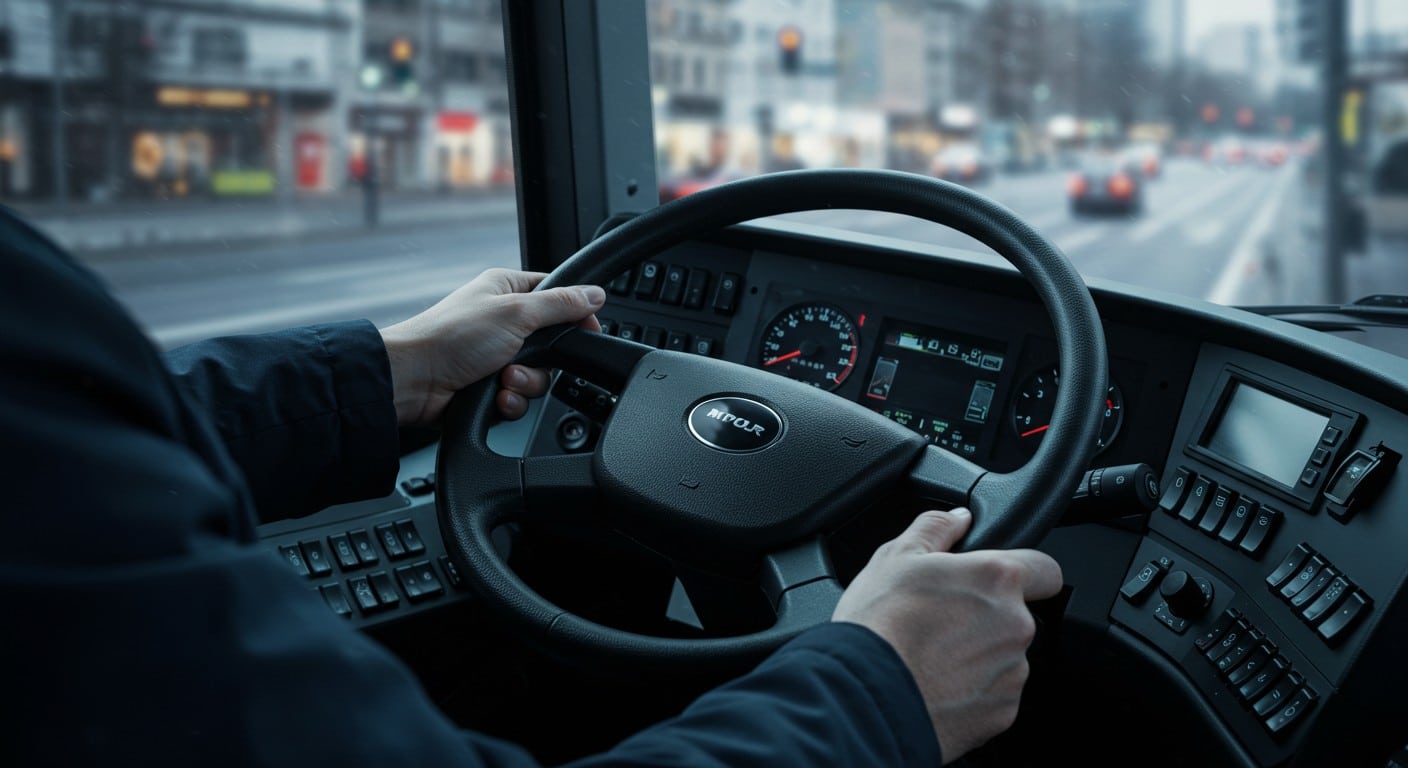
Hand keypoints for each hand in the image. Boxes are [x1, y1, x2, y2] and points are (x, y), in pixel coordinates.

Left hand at [378, 268, 605, 426]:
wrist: (414, 380)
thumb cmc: (450, 337)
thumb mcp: (516, 312)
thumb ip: (560, 305)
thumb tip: (595, 294)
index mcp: (507, 290)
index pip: (557, 295)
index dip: (576, 313)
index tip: (587, 330)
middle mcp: (502, 321)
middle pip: (552, 345)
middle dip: (543, 361)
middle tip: (524, 359)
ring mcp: (495, 355)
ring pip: (538, 375)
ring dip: (525, 383)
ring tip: (503, 380)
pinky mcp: (489, 385)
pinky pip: (519, 397)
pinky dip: (511, 401)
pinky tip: (496, 397)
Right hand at [832, 508, 1061, 763]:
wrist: (865, 696)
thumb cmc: (878, 625)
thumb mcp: (895, 557)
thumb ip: (935, 528)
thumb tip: (957, 518)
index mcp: (996, 580)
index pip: (1045, 569)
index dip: (1025, 572)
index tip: (998, 581)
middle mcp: (1016, 626)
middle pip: (1016, 616)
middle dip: (985, 618)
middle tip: (940, 622)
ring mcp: (1012, 674)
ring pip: (1004, 658)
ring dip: (978, 656)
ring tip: (930, 657)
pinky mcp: (1002, 715)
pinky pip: (994, 696)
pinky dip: (971, 692)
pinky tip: (935, 685)